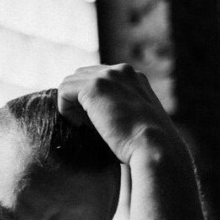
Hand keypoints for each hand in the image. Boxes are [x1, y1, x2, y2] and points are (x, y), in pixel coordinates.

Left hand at [56, 64, 188, 166]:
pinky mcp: (94, 87)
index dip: (92, 100)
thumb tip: (104, 117)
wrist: (156, 148)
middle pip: (83, 76)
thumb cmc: (149, 145)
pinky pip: (63, 91)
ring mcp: (108, 76)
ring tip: (83, 127)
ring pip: (71, 82)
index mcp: (134, 78)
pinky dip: (65, 109)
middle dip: (79, 100)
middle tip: (88, 126)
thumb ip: (123, 109)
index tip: (97, 123)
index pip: (100, 78)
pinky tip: (78, 126)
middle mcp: (122, 71)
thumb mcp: (138, 120)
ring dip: (72, 105)